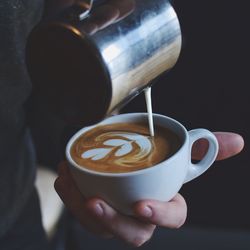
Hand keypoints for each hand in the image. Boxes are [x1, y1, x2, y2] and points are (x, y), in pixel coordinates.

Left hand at [54, 132, 243, 246]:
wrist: (129, 161)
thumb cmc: (156, 162)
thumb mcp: (178, 152)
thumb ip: (204, 148)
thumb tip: (238, 140)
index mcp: (164, 201)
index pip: (173, 217)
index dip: (161, 215)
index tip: (143, 205)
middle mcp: (140, 214)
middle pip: (132, 232)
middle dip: (114, 222)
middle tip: (96, 202)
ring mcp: (116, 215)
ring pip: (101, 225)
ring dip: (82, 208)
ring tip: (72, 183)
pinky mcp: (96, 209)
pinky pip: (81, 210)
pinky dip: (71, 194)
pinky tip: (66, 175)